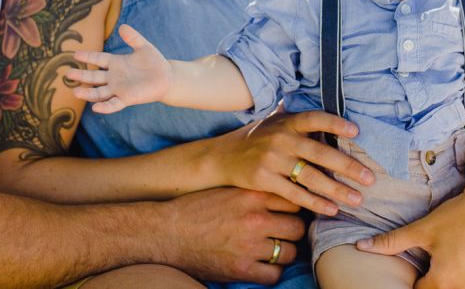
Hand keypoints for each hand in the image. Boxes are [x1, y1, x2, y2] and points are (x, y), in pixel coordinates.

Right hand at [67, 25, 169, 112]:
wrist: (166, 78)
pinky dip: (105, 107)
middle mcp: (114, 77)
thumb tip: (122, 26)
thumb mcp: (143, 47)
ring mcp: (119, 89)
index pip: (98, 59)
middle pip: (94, 76)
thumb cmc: (154, 62)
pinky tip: (95, 107)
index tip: (75, 54)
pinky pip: (114, 104)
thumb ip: (133, 38)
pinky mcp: (127, 98)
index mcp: (116, 63)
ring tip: (75, 91)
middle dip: (81, 74)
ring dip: (87, 92)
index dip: (88, 56)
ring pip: (99, 92)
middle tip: (67, 73)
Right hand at [161, 188, 304, 283]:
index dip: (292, 209)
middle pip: (297, 227)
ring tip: (270, 250)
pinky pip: (274, 275)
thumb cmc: (196, 208)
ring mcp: (249, 246)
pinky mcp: (241, 269)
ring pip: (289, 252)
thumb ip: (255, 193)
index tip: (287, 214)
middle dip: (291, 231)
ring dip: (282, 252)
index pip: (294, 201)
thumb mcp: (228, 190)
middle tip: (281, 233)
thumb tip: (281, 193)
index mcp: (252, 196)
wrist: (168, 232)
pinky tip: (260, 265)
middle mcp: (255, 220)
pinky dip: (270, 272)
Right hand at [208, 110, 375, 215]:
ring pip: (311, 177)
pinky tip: (332, 210)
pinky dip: (315, 203)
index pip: (314, 118)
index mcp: (286, 122)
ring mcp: (272, 161)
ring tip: (357, 200)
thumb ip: (298, 117)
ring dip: (337, 190)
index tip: (356, 132)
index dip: (335, 123)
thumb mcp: (274, 121)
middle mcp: (280, 139)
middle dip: (347, 167)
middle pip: (319, 153)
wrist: (222, 157)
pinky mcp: (265, 181)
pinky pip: (296, 195)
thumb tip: (326, 102)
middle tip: (370, 178)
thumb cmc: (256, 138)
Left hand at [357, 174, 464, 288]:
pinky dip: (455, 281)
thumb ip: (391, 242)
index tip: (406, 271)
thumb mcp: (423, 229)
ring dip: (440, 283)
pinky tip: (454, 262)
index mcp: (442, 281)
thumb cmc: (459, 216)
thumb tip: (361, 246)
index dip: (409, 284)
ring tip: (438, 263)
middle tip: (423, 265)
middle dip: (424, 285)